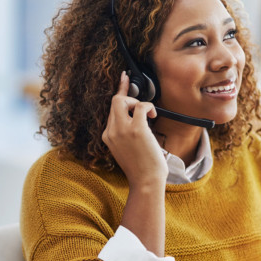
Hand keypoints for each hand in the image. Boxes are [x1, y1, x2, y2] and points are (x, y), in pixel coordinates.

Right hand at [102, 72, 167, 187]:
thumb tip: (137, 115)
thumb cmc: (141, 167)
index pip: (111, 110)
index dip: (119, 93)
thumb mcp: (126, 148)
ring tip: (148, 115)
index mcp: (107, 136)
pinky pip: (140, 106)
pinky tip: (153, 116)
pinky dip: (148, 107)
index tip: (123, 79)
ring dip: (137, 102)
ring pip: (123, 100)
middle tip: (138, 98)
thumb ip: (125, 132)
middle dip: (127, 95)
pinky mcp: (136, 129)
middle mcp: (111, 131)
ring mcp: (122, 130)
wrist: (146, 181)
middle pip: (115, 101)